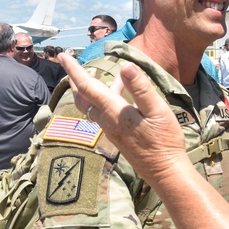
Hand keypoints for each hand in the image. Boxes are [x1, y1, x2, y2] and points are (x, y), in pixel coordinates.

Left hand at [58, 53, 188, 184]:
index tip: (63, 56)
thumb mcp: (158, 110)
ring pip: (92, 106)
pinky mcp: (118, 136)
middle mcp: (107, 121)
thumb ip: (141, 88)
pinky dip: (104, 99)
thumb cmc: (164, 141)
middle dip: (74, 79)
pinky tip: (121, 95)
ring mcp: (111, 130)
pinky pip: (103, 113)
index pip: (88, 87)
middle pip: (83, 98)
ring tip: (102, 74)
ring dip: (91, 89)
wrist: (164, 171)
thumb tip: (125, 66)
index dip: (74, 70)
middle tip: (68, 63)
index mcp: (114, 112)